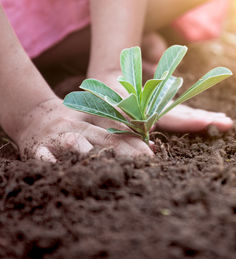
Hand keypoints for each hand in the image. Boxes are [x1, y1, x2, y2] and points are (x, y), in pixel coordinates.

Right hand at [13, 98, 152, 161]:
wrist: (34, 115)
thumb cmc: (75, 123)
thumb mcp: (97, 120)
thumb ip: (123, 132)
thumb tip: (153, 146)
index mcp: (94, 117)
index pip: (118, 128)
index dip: (135, 141)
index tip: (151, 154)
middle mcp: (78, 124)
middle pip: (104, 137)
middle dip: (125, 151)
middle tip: (141, 164)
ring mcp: (57, 134)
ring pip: (75, 142)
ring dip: (89, 153)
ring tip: (105, 167)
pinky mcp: (37, 146)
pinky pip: (42, 154)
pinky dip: (49, 161)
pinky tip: (57, 168)